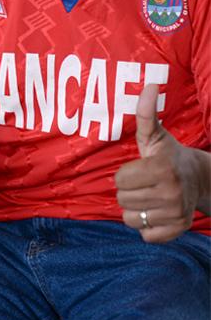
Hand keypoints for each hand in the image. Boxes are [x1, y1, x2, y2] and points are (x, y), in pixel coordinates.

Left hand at [115, 84, 202, 242]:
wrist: (200, 179)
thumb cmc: (168, 156)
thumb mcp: (155, 135)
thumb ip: (146, 113)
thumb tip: (149, 84)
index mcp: (161, 168)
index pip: (118, 181)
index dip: (125, 175)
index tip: (140, 170)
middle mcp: (171, 192)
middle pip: (122, 200)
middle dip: (129, 192)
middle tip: (146, 183)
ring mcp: (176, 212)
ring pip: (130, 219)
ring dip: (136, 209)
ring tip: (151, 196)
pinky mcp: (178, 229)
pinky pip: (145, 236)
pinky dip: (147, 227)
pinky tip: (158, 212)